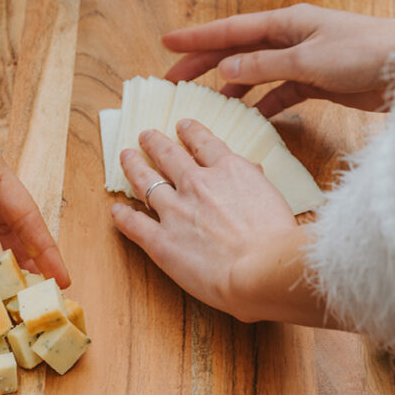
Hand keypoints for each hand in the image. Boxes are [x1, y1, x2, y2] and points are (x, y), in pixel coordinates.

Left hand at [110, 120, 329, 326]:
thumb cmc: (278, 240)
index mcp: (229, 170)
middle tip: (145, 135)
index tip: (182, 126)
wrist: (262, 268)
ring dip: (133, 166)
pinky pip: (134, 224)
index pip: (203, 142)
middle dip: (155, 142)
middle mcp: (198, 184)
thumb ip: (256, 181)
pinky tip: (116, 210)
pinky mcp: (161, 241)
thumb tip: (253, 170)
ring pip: (146, 181)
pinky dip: (122, 216)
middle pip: (168, 155)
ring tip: (126, 156)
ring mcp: (176, 210)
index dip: (190, 132)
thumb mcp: (274, 198)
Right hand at [163, 3, 394, 116]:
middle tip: (174, 80)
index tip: (167, 43)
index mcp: (287, 22)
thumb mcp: (308, 60)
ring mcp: (305, 60)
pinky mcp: (320, 82)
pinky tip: (251, 116)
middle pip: (239, 50)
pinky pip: (282, 92)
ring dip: (234, 85)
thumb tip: (226, 67)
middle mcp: (292, 37)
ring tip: (207, 102)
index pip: (232, 29)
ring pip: (258, 72)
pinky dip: (266, 103)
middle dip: (206, 63)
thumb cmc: (364, 53)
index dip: (198, 38)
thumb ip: (265, 65)